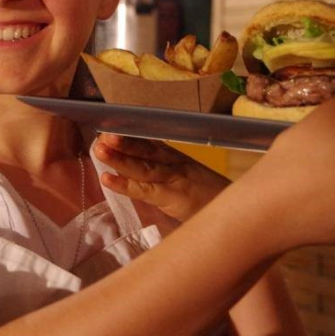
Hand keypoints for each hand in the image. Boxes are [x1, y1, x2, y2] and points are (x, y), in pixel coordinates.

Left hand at [93, 135, 229, 221]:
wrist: (236, 213)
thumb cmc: (209, 198)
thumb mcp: (188, 178)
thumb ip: (164, 170)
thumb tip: (136, 163)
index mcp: (176, 157)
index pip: (149, 141)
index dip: (130, 132)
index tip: (110, 122)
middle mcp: (175, 164)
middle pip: (145, 149)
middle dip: (122, 140)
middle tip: (102, 133)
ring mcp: (174, 180)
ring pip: (143, 167)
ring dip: (119, 158)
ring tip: (98, 149)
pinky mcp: (172, 198)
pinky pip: (145, 191)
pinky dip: (125, 185)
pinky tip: (107, 179)